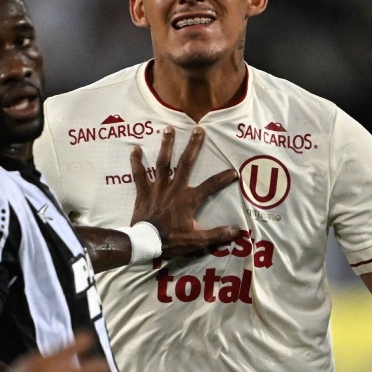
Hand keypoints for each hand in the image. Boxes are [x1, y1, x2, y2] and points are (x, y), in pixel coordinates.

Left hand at [131, 126, 239, 257]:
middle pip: (185, 163)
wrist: (145, 243)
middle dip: (193, 146)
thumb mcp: (197, 240)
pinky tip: (134, 149)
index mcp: (189, 199)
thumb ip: (217, 234)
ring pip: (163, 162)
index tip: (233, 171)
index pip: (210, 186)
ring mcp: (158, 188)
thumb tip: (237, 232)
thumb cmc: (171, 241)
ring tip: (169, 129)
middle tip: (198, 129)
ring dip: (166, 145)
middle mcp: (174, 188)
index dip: (223, 178)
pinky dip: (136, 162)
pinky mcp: (143, 191)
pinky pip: (139, 174)